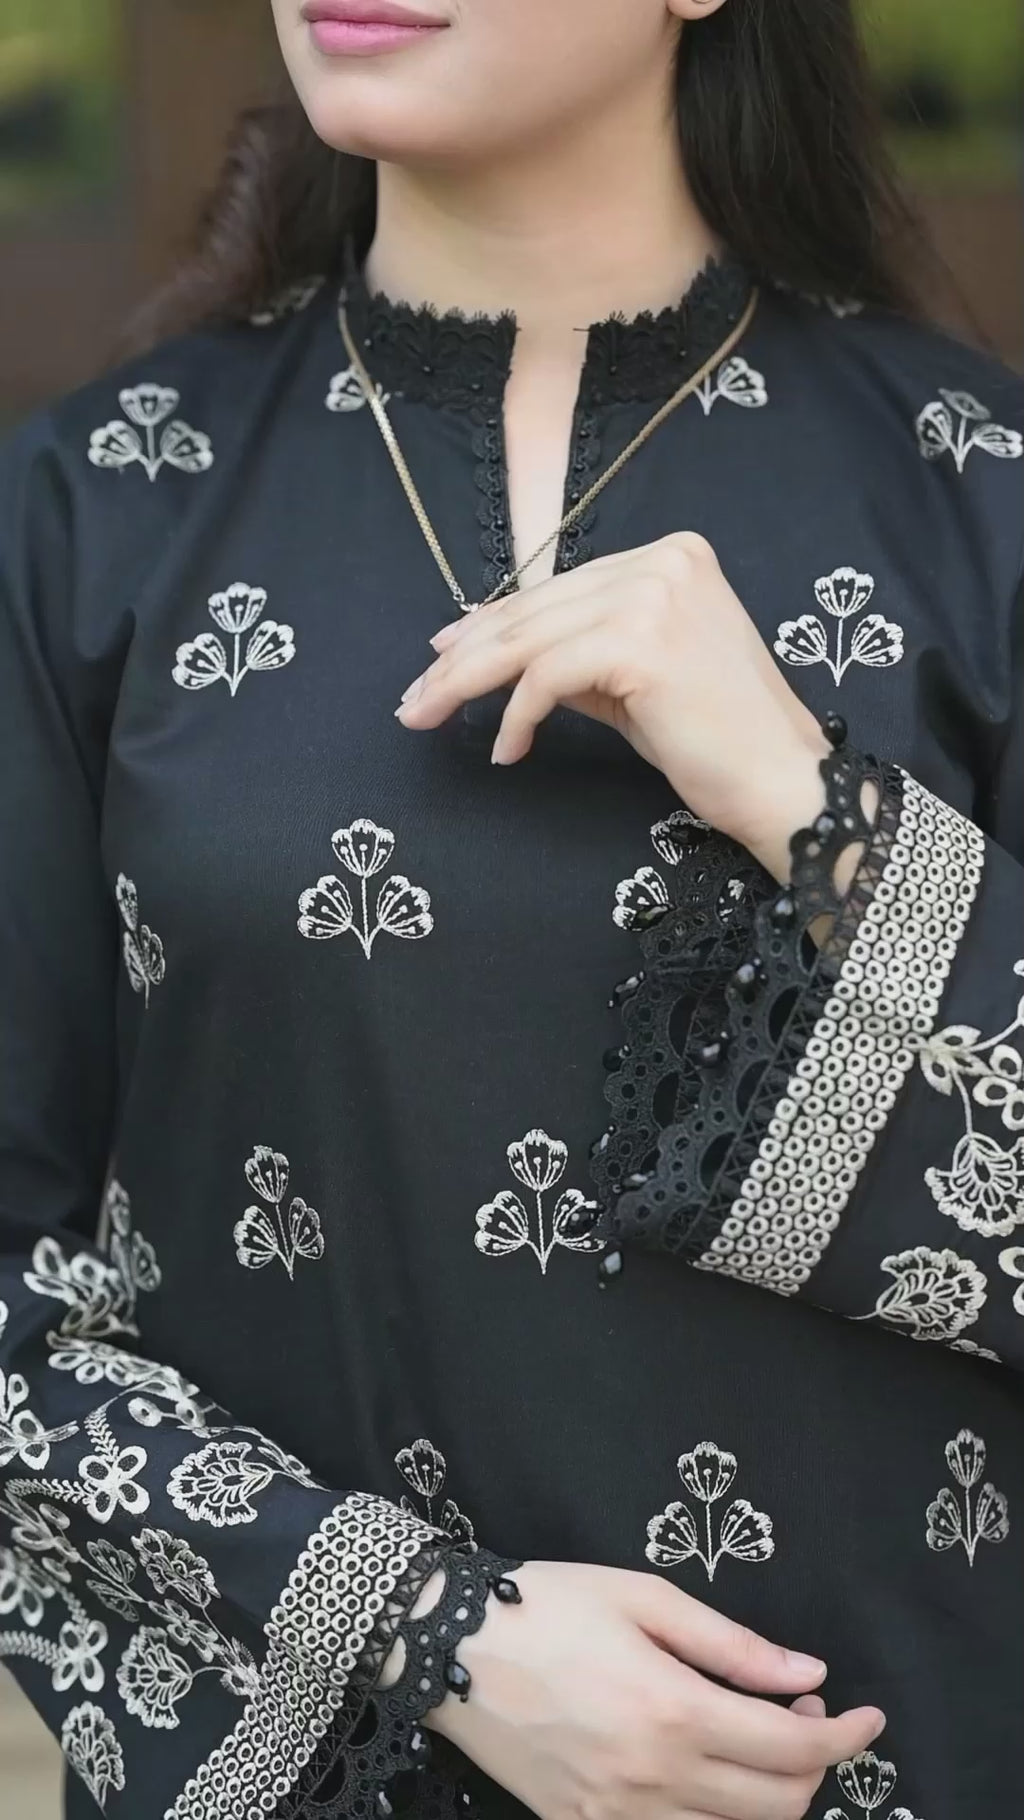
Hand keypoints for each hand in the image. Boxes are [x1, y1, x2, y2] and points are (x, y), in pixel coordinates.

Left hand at [395, 535, 830, 882]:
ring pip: (529, 640)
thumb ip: (576, 656)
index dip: (491, 625)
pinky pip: (548, 677)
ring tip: (429, 719)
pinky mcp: (641, 642)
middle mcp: (664, 561)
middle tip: (414, 700)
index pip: (557, 589)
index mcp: (671, 556)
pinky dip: (516, 716)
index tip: (440, 659)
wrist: (780, 781)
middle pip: (535, 610)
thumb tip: (494, 655)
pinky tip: (507, 752)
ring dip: (467, 686)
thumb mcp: (635, 682)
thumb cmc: (715, 741)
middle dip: (463, 659)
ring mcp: (655, 595)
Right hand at [421, 1560, 883, 1819]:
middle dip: (813, 1766)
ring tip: (756, 1742)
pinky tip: (707, 1775)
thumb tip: (808, 1673)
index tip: (867, 1715)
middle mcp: (655, 1778)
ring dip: (769, 1799)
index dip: (844, 1737)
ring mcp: (619, 1817)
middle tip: (800, 1713)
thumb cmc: (551, 1605)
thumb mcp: (645, 1599)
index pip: (793, 1749)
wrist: (452, 1647)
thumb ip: (732, 1644)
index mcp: (674, 1711)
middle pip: (776, 1805)